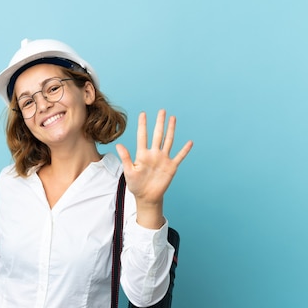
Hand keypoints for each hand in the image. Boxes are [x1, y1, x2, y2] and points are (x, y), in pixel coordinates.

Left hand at [115, 110, 192, 227]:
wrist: (146, 197)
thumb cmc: (136, 185)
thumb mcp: (129, 171)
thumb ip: (125, 158)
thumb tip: (118, 145)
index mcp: (142, 154)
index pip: (142, 136)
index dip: (143, 125)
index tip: (143, 114)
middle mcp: (154, 154)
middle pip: (158, 135)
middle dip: (160, 123)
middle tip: (162, 111)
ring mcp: (163, 159)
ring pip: (168, 141)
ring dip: (171, 130)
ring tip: (173, 118)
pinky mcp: (171, 167)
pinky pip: (179, 156)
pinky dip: (184, 150)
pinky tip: (189, 142)